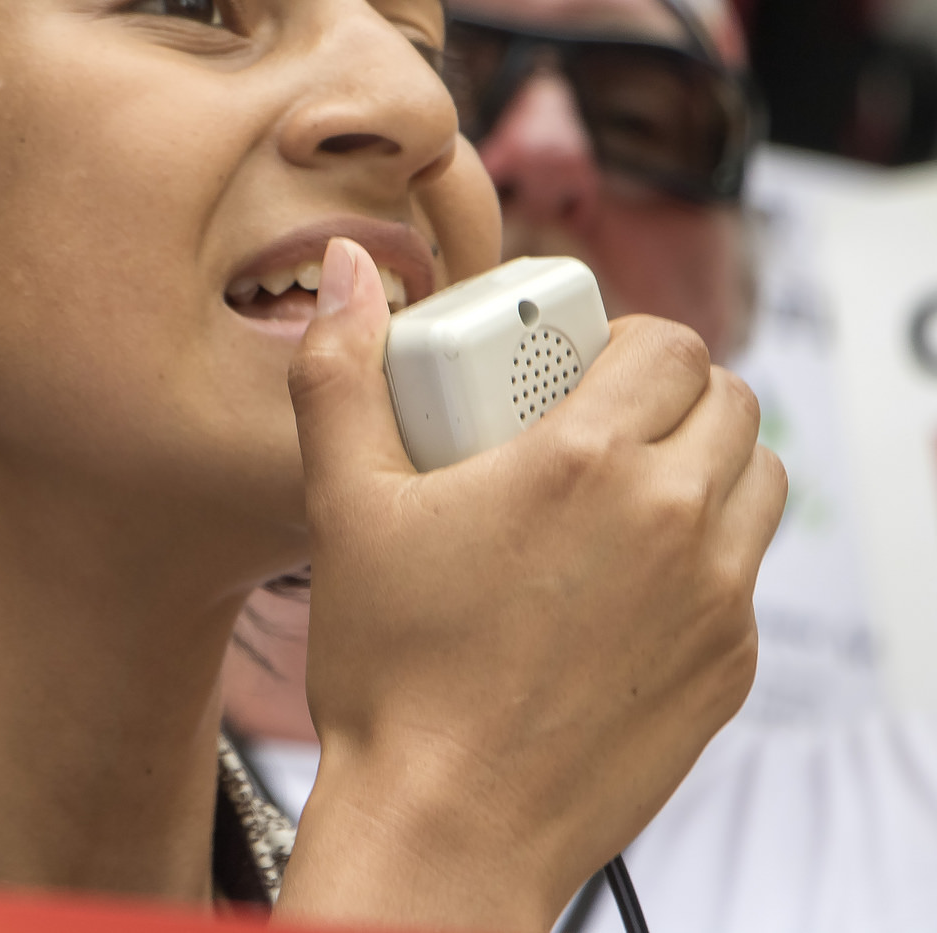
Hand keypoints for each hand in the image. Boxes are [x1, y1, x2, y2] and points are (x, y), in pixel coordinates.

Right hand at [271, 238, 784, 931]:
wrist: (446, 823)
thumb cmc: (392, 672)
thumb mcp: (343, 505)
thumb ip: (342, 374)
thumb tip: (354, 275)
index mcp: (585, 461)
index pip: (664, 344)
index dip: (618, 341)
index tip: (567, 371)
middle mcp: (672, 519)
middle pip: (725, 399)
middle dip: (665, 393)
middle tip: (586, 424)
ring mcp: (713, 597)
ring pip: (756, 478)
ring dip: (702, 463)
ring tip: (617, 494)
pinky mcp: (727, 664)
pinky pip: (744, 571)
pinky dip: (703, 552)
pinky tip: (616, 583)